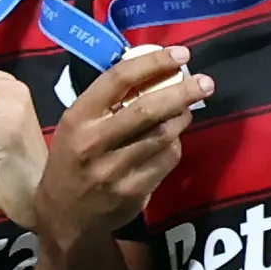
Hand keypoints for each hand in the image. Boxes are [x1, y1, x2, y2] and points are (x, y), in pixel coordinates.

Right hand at [26, 42, 206, 251]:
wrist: (64, 215)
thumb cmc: (73, 159)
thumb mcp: (77, 127)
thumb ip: (109, 103)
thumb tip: (157, 72)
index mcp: (77, 118)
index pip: (117, 81)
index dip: (152, 64)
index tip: (180, 54)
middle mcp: (93, 142)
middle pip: (146, 109)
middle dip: (181, 92)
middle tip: (206, 82)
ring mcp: (113, 169)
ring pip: (163, 135)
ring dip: (181, 119)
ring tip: (185, 111)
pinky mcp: (133, 190)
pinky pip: (167, 160)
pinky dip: (174, 146)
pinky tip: (169, 143)